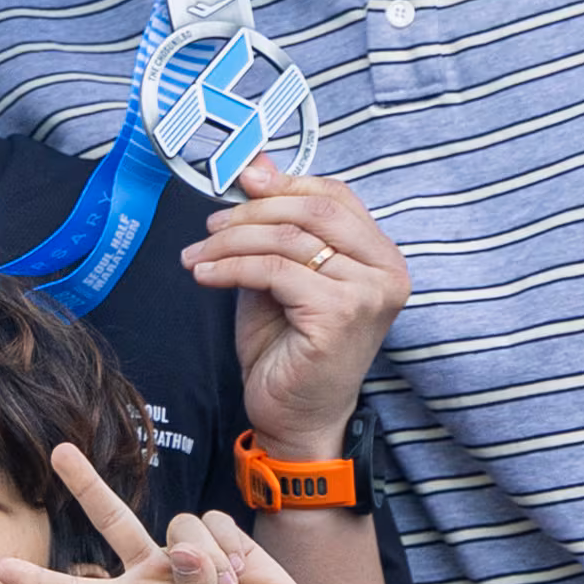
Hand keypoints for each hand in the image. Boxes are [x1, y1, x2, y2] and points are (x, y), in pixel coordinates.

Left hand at [0, 450, 328, 583]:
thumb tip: (187, 552)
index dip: (40, 582)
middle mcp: (152, 576)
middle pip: (113, 521)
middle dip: (88, 485)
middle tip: (59, 451)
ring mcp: (186, 555)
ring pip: (181, 527)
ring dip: (210, 559)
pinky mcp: (222, 540)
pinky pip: (215, 522)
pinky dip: (232, 546)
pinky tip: (245, 574)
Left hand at [190, 161, 407, 457]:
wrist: (297, 417)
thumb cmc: (289, 349)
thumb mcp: (280, 275)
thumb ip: (274, 227)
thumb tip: (256, 165)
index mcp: (381, 255)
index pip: (334, 196)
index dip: (284, 184)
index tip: (240, 183)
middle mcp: (386, 270)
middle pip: (312, 211)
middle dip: (251, 212)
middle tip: (209, 227)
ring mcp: (368, 292)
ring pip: (288, 239)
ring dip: (231, 242)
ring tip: (197, 256)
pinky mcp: (339, 314)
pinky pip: (274, 271)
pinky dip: (231, 267)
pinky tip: (205, 275)